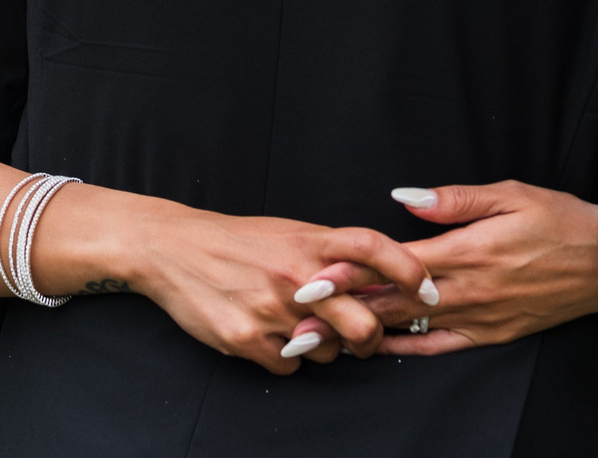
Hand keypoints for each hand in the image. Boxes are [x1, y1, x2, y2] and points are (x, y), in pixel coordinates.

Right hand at [43, 191, 434, 376]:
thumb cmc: (236, 240)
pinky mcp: (246, 339)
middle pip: (362, 323)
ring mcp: (271, 310)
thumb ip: (330, 253)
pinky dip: (284, 356)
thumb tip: (377, 279)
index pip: (373, 248)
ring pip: (326, 351)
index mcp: (309, 241)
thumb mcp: (287, 231)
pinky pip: (288, 365)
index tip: (427, 289)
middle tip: (364, 338)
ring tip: (294, 325)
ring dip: (320, 347)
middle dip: (371, 340)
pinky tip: (264, 333)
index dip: (407, 269)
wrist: (170, 247)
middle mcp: (295, 275)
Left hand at [308, 180, 597, 356]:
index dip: (351, 272)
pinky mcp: (496, 334)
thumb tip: (402, 199)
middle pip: (393, 304)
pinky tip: (382, 348)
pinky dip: (410, 349)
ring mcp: (482, 318)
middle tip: (297, 319)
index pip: (394, 265)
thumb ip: (453, 200)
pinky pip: (443, 347)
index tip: (312, 279)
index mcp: (468, 252)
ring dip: (366, 333)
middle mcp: (470, 291)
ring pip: (412, 329)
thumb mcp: (509, 194)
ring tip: (324, 340)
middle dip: (343, 311)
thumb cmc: (558, 218)